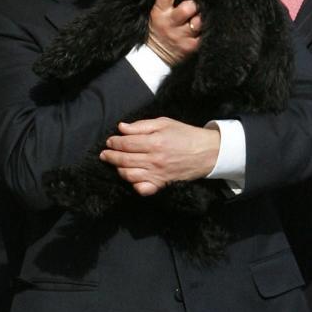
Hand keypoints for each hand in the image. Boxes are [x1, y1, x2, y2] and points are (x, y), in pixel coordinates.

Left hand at [100, 117, 219, 195]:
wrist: (207, 152)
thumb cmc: (185, 135)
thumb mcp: (164, 123)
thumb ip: (141, 126)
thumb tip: (122, 127)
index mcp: (154, 142)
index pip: (126, 144)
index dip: (114, 142)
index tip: (109, 141)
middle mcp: (154, 160)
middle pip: (124, 160)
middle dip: (110, 157)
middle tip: (105, 154)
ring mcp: (158, 174)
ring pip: (129, 175)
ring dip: (119, 169)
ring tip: (115, 164)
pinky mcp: (162, 184)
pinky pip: (143, 189)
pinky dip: (134, 185)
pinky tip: (131, 178)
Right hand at [145, 0, 201, 65]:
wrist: (154, 56)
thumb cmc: (159, 29)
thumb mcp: (157, 14)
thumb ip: (168, 2)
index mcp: (159, 13)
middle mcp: (169, 24)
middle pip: (187, 8)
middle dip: (195, 3)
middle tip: (197, 2)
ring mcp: (180, 36)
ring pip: (198, 22)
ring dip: (202, 16)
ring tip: (204, 14)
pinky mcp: (190, 46)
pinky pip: (204, 34)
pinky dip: (207, 29)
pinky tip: (207, 25)